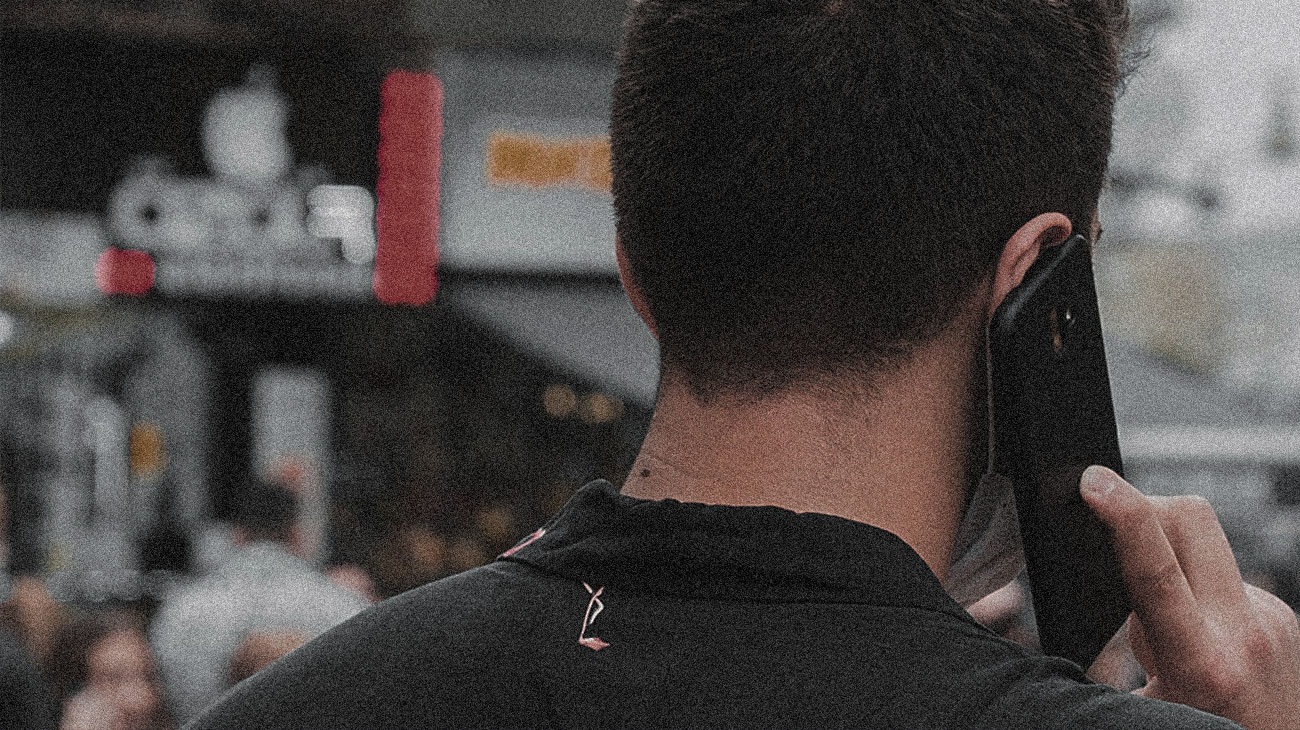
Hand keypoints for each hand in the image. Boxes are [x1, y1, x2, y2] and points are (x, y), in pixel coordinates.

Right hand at [1081, 465, 1299, 729]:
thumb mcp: (1147, 709)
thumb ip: (1132, 647)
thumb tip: (1113, 586)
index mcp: (1202, 665)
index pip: (1155, 569)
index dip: (1122, 515)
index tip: (1093, 481)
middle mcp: (1245, 633)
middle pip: (1191, 519)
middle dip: (1143, 507)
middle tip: (1109, 532)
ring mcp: (1272, 619)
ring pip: (1202, 547)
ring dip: (1167, 560)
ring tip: (1163, 626)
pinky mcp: (1284, 615)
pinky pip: (1224, 575)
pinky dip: (1195, 590)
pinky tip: (1197, 635)